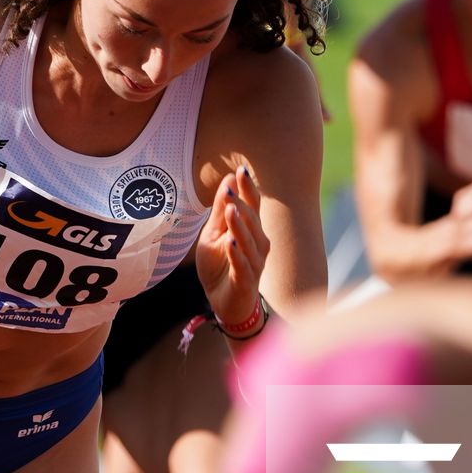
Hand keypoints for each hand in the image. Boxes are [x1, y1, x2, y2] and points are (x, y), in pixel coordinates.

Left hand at [196, 162, 268, 328]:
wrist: (224, 303)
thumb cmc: (221, 266)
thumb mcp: (213, 235)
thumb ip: (219, 211)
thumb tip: (227, 180)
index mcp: (251, 230)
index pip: (252, 205)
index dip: (247, 188)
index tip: (241, 170)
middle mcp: (258, 244)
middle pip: (252, 220)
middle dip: (242, 203)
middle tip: (230, 188)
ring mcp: (254, 263)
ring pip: (248, 241)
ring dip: (239, 225)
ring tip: (231, 209)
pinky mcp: (246, 281)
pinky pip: (242, 265)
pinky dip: (236, 253)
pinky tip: (230, 242)